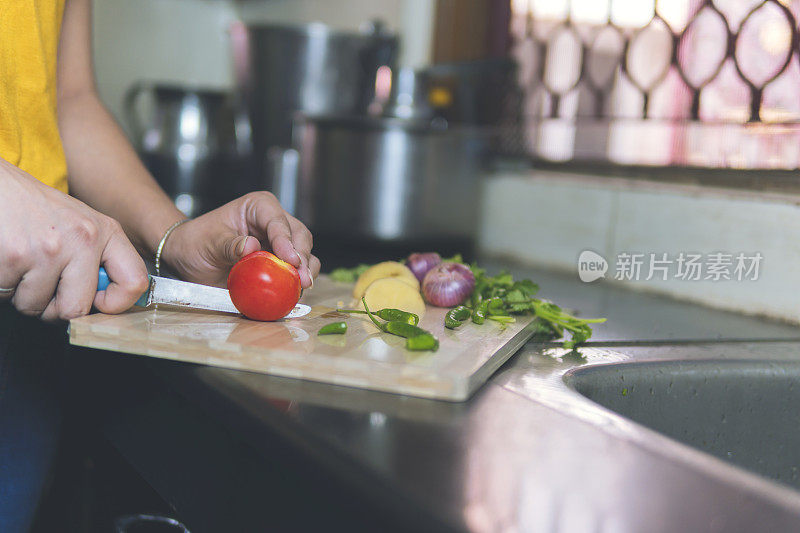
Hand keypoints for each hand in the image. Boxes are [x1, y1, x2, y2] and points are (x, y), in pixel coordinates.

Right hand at [0, 159, 147, 320]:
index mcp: (105, 232)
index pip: (135, 283)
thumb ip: (98, 258)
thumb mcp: (81, 224)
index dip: (115, 303)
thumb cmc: (36, 208)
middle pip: (77, 309)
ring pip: (36, 307)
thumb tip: (109, 301)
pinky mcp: (14, 257)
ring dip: (24, 294)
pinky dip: (3, 285)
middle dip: (55, 309)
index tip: (98, 301)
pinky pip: (8, 295)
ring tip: (23, 265)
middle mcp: (82, 240)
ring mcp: (48, 250)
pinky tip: (7, 260)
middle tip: (45, 288)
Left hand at [162, 192, 319, 288]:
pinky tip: (295, 292)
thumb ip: (230, 244)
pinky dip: (298, 281)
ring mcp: (279, 242)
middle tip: (302, 278)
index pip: (278, 221)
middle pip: (299, 236)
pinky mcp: (279, 262)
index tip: (291, 260)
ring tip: (303, 286)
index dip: (286, 241)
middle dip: (302, 257)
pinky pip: (297, 270)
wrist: (191, 258)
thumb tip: (252, 246)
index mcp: (258, 208)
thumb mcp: (209, 242)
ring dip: (307, 270)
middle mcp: (274, 222)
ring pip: (304, 252)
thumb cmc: (197, 242)